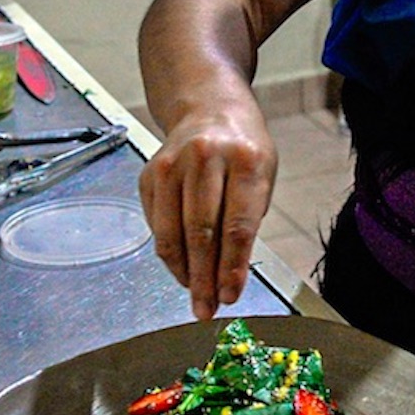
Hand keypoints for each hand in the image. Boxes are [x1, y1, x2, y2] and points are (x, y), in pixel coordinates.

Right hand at [138, 103, 275, 319]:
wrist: (208, 106)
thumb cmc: (243, 148)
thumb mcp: (264, 174)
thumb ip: (249, 219)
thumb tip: (229, 275)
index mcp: (246, 159)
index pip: (237, 226)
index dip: (232, 267)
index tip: (230, 296)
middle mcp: (206, 158)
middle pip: (202, 232)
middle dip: (205, 278)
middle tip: (206, 308)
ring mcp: (172, 164)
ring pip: (173, 232)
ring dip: (183, 272)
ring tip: (193, 296)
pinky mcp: (150, 173)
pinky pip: (156, 224)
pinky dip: (168, 253)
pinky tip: (181, 269)